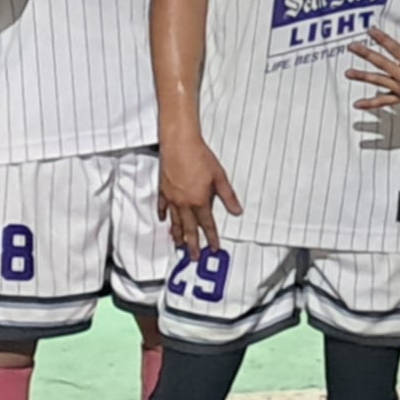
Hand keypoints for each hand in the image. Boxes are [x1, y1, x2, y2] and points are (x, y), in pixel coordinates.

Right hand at [158, 127, 240, 251]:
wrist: (179, 143)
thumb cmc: (199, 156)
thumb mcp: (220, 177)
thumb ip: (228, 197)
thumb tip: (237, 211)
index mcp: (199, 201)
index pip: (207, 225)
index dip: (211, 238)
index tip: (213, 247)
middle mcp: (184, 203)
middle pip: (189, 229)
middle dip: (192, 245)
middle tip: (193, 257)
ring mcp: (172, 198)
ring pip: (174, 222)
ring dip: (177, 235)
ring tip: (178, 245)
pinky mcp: (163, 190)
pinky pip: (163, 207)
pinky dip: (164, 215)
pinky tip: (164, 221)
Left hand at [348, 28, 399, 111]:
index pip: (395, 50)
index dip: (382, 39)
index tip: (371, 30)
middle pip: (382, 64)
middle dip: (366, 54)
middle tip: (352, 46)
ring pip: (379, 82)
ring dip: (363, 77)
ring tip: (348, 73)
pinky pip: (384, 102)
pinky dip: (371, 103)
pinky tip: (358, 104)